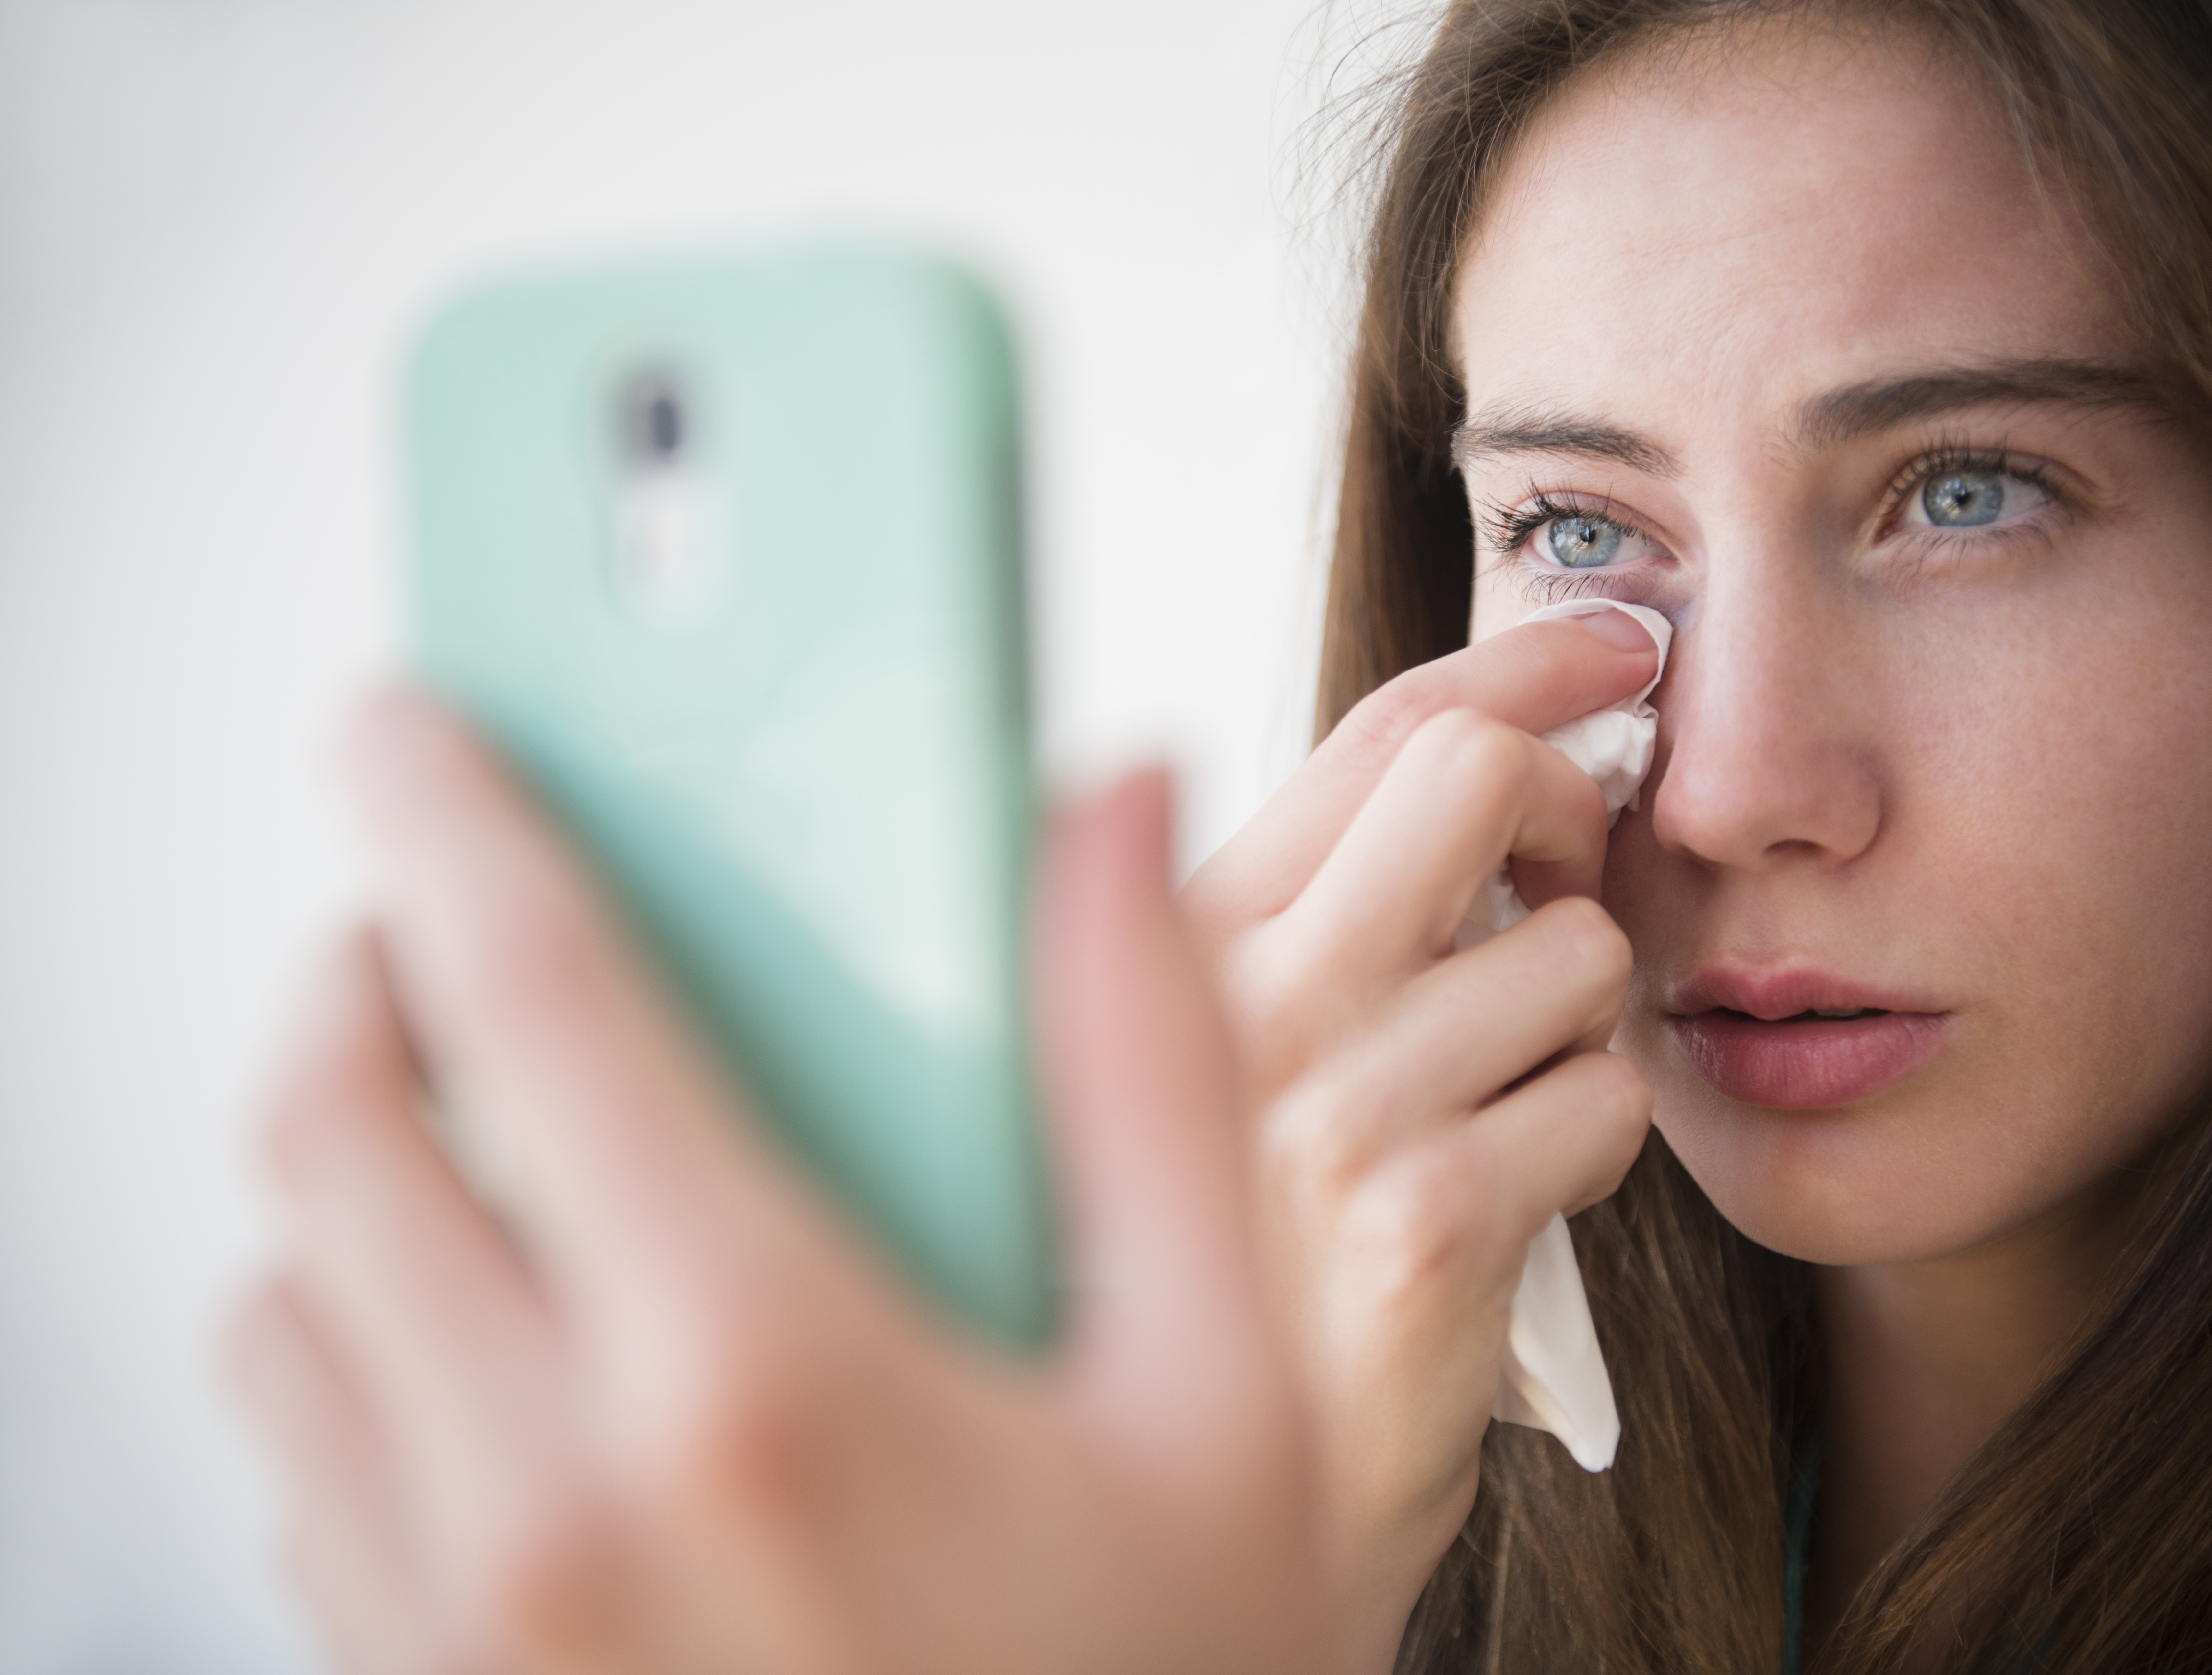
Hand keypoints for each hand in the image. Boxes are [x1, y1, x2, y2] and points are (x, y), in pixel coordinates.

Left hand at [224, 694, 1341, 1674]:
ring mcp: (460, 1621)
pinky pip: (295, 1469)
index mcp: (756, 1377)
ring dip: (338, 1175)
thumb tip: (1114, 824)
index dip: (456, 823)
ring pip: (279, 1303)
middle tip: (431, 924)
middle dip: (356, 976)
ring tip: (462, 1134)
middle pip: (337, 1138)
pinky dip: (341, 1346)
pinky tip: (480, 1338)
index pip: (536, 1005)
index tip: (415, 726)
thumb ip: (1157, 1081)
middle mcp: (554, 1499)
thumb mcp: (1227, 1402)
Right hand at [1178, 612, 1660, 1661]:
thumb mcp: (1201, 1068)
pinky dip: (1588, 1147)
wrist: (1192, 1509)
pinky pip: (1602, 1106)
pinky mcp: (1426, 1227)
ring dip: (1580, 1028)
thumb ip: (1298, 928)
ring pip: (1578, 959)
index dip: (1519, 661)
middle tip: (1563, 890)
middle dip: (1568, 811)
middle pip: (1479, 779)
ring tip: (1496, 1109)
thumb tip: (1470, 780)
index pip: (1375, 730)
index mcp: (1178, 942)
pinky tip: (1510, 1204)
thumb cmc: (1213, 1270)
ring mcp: (1329, 1111)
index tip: (1618, 642)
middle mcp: (1239, 1002)